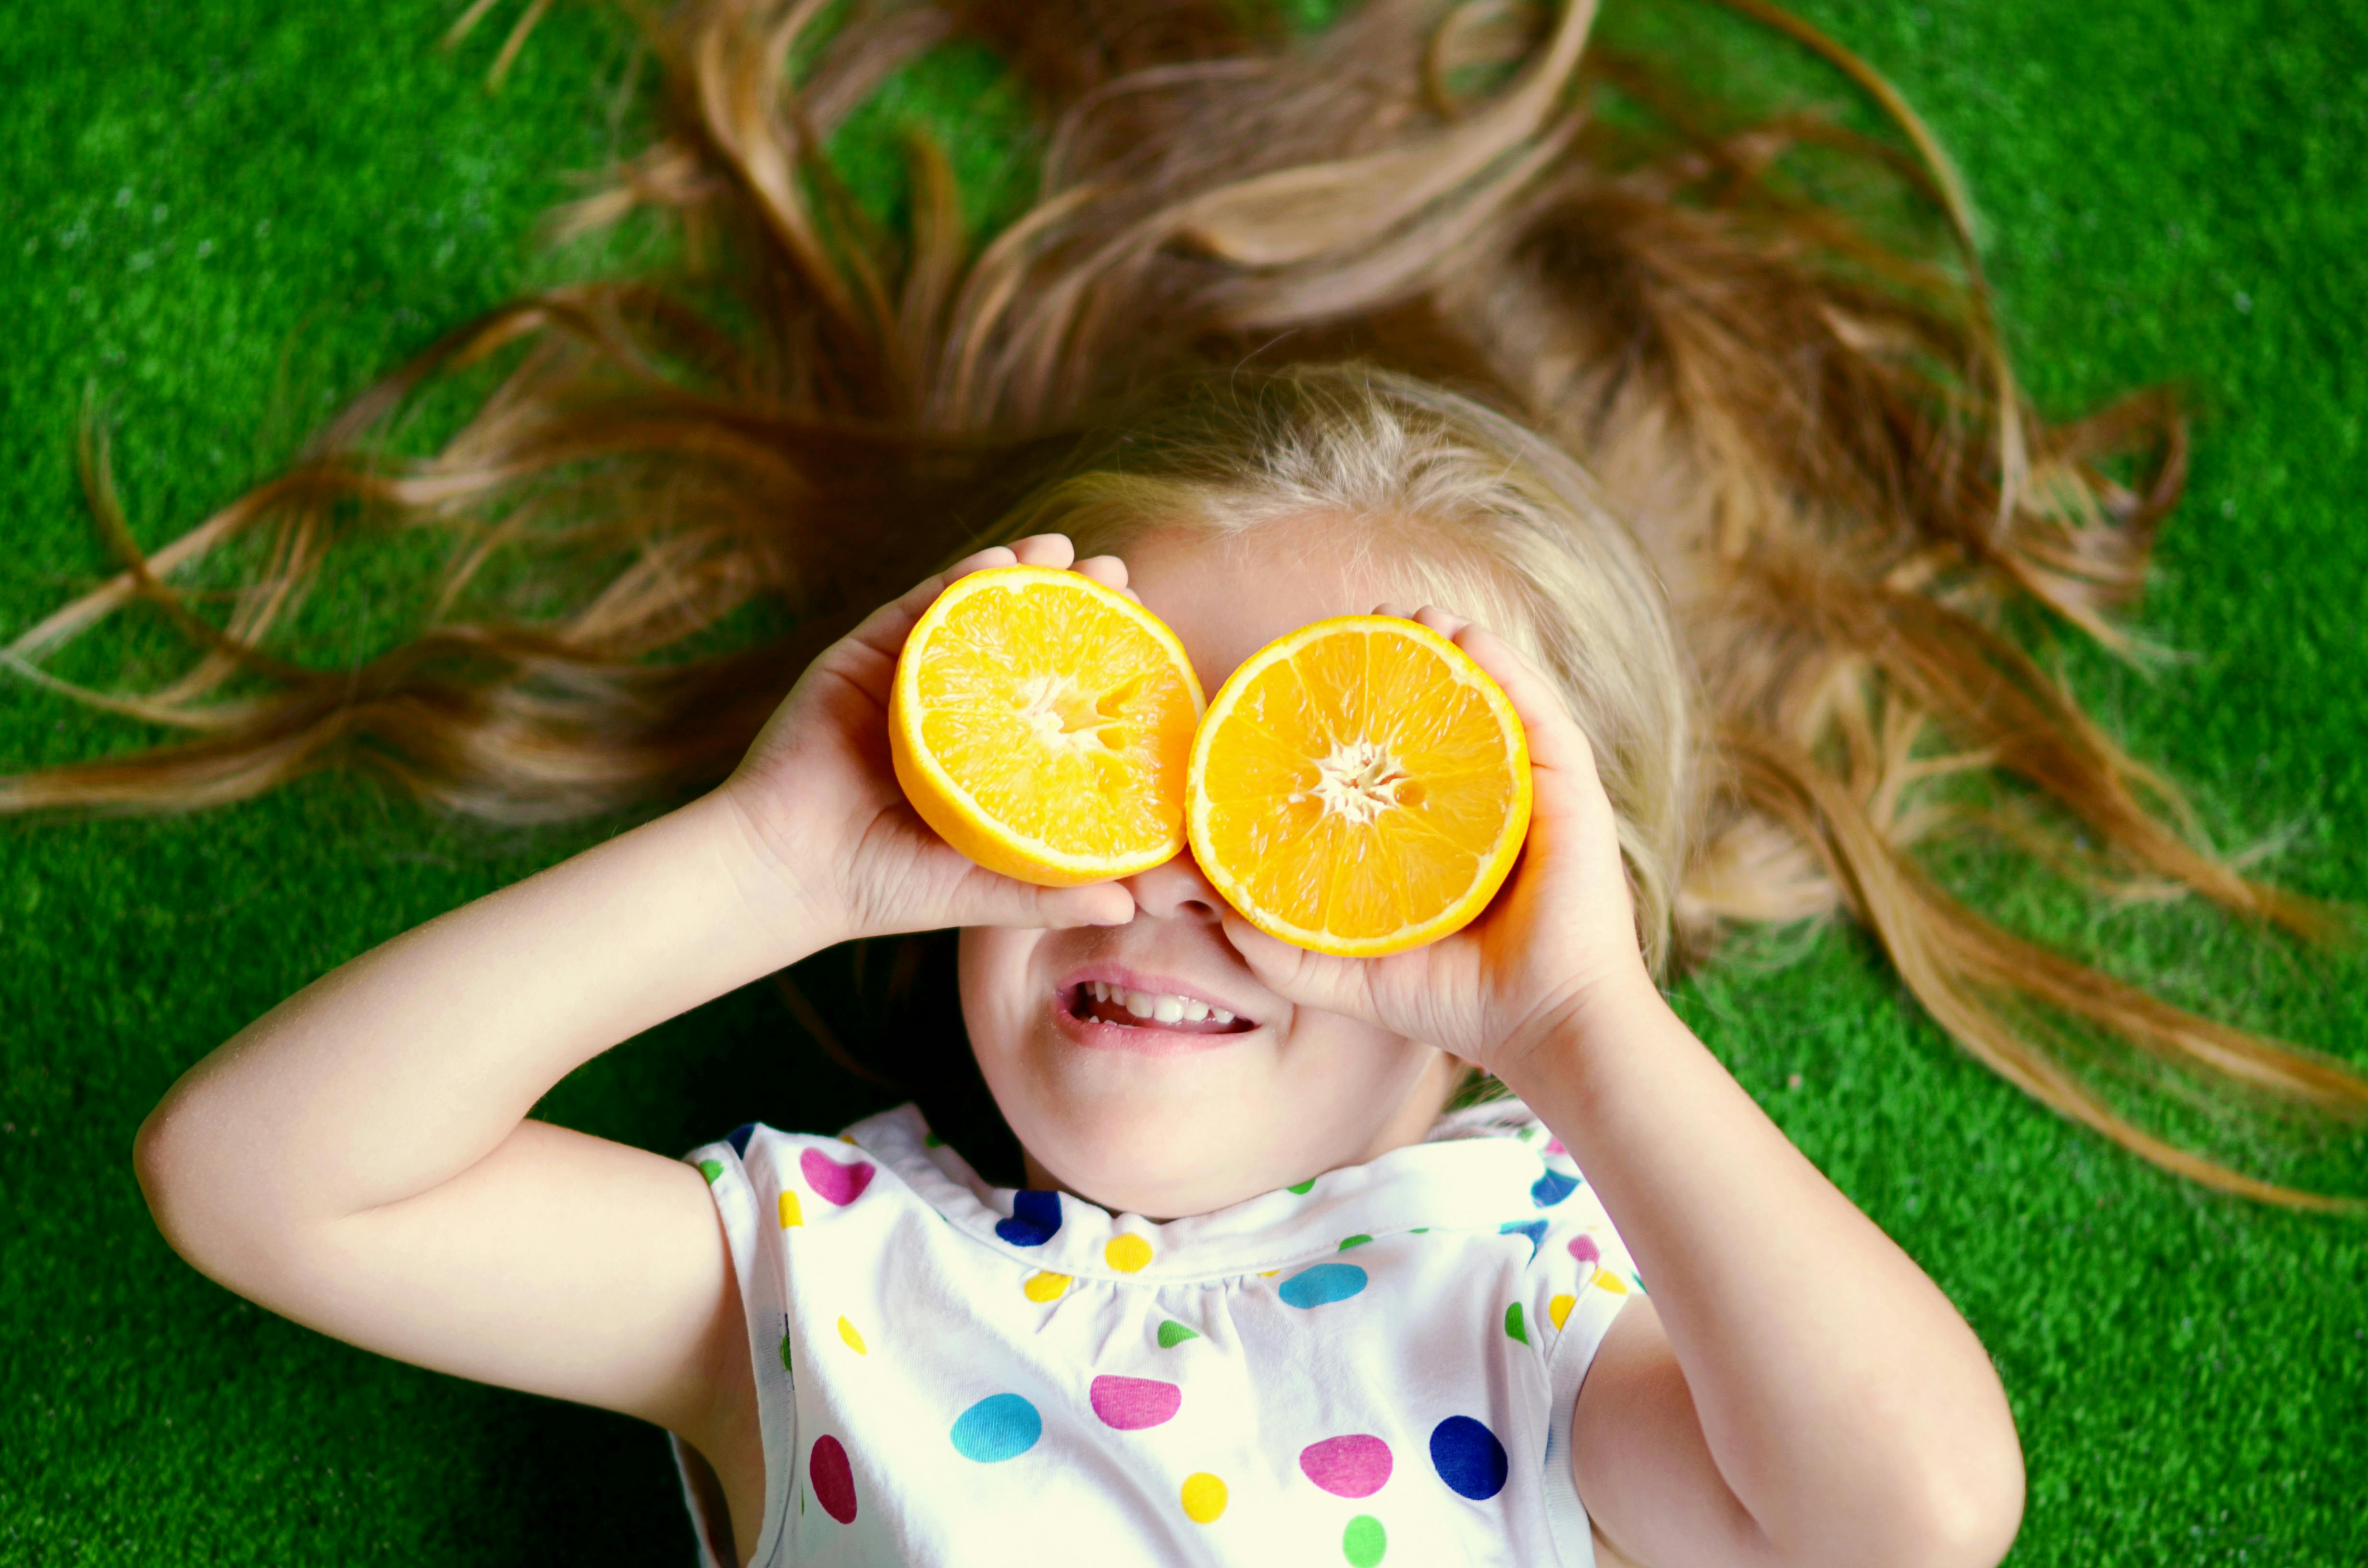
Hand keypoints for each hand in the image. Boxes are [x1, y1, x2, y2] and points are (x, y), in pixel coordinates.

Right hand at [714, 534, 1138, 944]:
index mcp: (991, 756)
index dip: (1102, 666)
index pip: (1058, 699)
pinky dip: (959, 581)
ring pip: (976, 614)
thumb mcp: (986, 892)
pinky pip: (920, 607)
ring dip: (1022, 576)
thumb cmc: (886, 887)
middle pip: (1026, 644)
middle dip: (1073, 606)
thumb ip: (1053, 895)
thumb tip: (1131, 910)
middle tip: (1118, 575)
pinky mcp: (866, 656)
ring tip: (1066, 550)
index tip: (1150, 639)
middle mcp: (958, 710)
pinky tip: (999, 560)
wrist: (790, 870)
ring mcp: (911, 678)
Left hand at [1216, 606, 1653, 1077]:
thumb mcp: (1337, 968)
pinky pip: (1538, 712)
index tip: (1307, 676)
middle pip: (1437, 714)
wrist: (1542, 1026)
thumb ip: (1272, 940)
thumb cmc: (1451, 1001)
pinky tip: (1467, 638)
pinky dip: (1504, 668)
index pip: (1391, 757)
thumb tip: (1204, 896)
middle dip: (1395, 664)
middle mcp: (1483, 801)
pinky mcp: (1571, 790)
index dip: (1352, 714)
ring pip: (1488, 698)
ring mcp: (1531, 790)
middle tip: (1351, 628)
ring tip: (1404, 614)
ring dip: (1448, 646)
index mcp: (1434, 834)